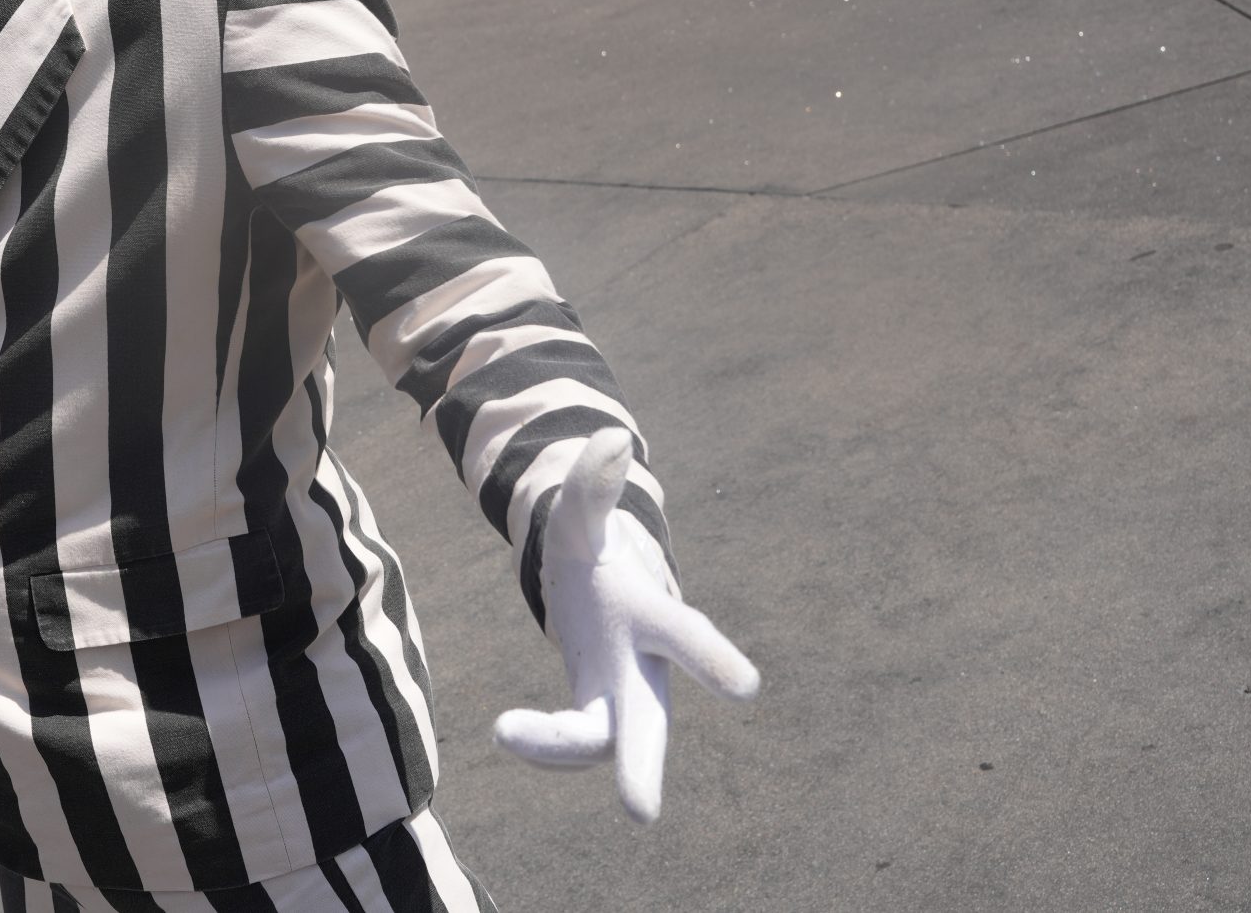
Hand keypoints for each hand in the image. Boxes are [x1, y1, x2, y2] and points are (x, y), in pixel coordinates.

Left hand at [494, 428, 758, 822]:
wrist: (595, 585)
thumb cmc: (596, 548)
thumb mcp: (583, 513)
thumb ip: (593, 481)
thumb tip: (611, 439)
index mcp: (649, 615)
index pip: (685, 637)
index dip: (710, 657)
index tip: (745, 685)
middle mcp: (643, 669)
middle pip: (652, 723)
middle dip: (645, 763)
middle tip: (640, 812)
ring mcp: (617, 698)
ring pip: (601, 743)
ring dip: (558, 747)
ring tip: (506, 728)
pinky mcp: (591, 715)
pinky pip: (571, 744)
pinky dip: (543, 745)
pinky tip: (509, 729)